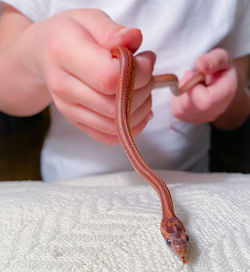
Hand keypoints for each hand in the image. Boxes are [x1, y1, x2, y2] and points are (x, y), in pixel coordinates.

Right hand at [28, 9, 154, 143]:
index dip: (137, 72)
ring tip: (143, 89)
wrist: (43, 54)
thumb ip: (111, 31)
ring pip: (115, 125)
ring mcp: (69, 109)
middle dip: (143, 90)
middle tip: (147, 74)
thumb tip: (134, 39)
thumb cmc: (70, 35)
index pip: (109, 77)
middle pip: (115, 105)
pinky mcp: (77, 122)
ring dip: (140, 109)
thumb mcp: (89, 19)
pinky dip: (131, 127)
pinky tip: (138, 110)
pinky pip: (109, 137)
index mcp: (63, 54)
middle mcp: (63, 87)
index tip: (145, 59)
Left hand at [171, 48, 236, 123]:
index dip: (193, 86)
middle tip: (190, 75)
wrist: (219, 82)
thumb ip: (213, 60)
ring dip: (180, 92)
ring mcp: (200, 118)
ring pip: (180, 109)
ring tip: (190, 83)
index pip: (205, 101)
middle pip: (188, 106)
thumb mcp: (221, 57)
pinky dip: (177, 98)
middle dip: (184, 87)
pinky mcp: (188, 119)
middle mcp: (213, 112)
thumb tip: (199, 64)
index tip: (192, 74)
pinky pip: (175, 110)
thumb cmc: (220, 69)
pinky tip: (187, 92)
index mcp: (224, 96)